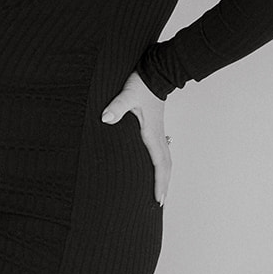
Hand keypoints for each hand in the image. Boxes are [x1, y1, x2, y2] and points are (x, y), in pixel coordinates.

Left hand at [101, 70, 170, 205]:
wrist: (154, 71)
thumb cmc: (141, 83)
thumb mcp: (127, 94)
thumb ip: (117, 106)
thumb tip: (106, 119)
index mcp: (152, 132)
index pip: (159, 163)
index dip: (159, 182)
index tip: (159, 199)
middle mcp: (157, 134)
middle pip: (166, 165)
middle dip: (164, 184)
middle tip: (161, 202)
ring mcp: (157, 130)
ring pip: (165, 158)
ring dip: (164, 176)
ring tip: (160, 190)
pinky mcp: (154, 126)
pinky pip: (160, 150)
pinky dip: (160, 164)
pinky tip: (155, 167)